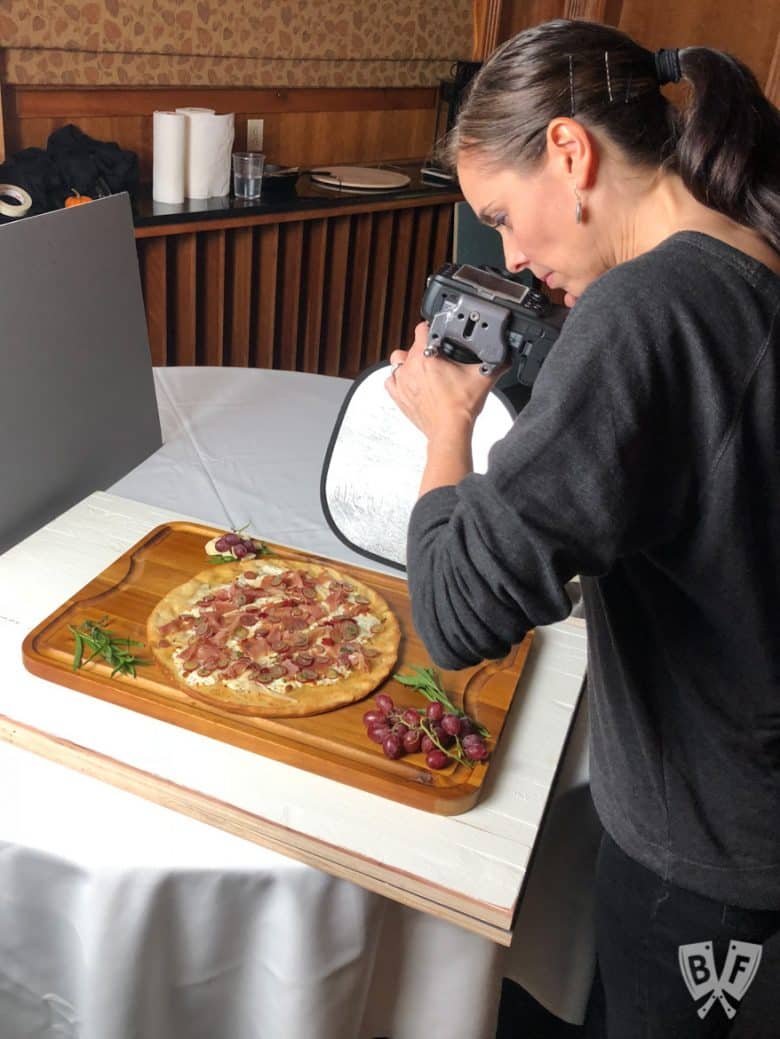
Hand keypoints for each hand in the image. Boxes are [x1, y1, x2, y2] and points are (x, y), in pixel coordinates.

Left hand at [385, 322, 503, 444]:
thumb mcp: (483, 379)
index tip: (439, 333)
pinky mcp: (399, 397)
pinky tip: (411, 382)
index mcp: (427, 357)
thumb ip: (496, 363)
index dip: (433, 327)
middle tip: (439, 357)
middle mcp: (410, 367)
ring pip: (398, 361)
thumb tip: (504, 358)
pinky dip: (398, 379)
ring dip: (408, 362)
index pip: (423, 328)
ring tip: (423, 368)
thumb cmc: (460, 408)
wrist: (450, 431)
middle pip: (412, 345)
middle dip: (425, 348)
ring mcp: (402, 382)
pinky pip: (391, 381)